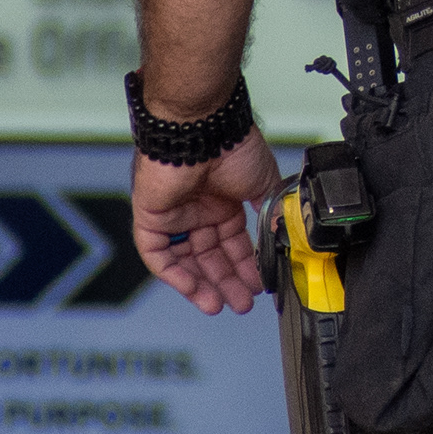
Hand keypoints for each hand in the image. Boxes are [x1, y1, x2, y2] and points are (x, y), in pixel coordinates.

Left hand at [132, 129, 279, 315]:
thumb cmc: (232, 145)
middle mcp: (197, 208)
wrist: (203, 128)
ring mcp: (173, 213)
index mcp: (222, 200)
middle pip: (209, 255)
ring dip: (202, 284)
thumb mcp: (264, 183)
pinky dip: (175, 274)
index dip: (244, 265)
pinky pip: (157, 254)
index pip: (231, 242)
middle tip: (242, 303)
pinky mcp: (150, 216)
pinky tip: (195, 290)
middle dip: (226, 281)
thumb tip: (281, 231)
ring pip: (184, 259)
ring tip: (220, 305)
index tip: (258, 285)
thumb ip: (270, 210)